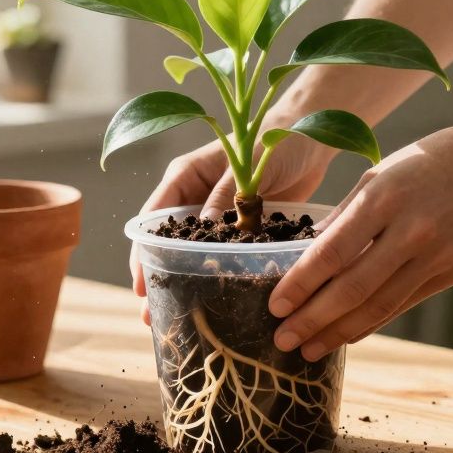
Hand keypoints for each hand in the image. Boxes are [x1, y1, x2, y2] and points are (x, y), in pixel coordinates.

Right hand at [131, 134, 334, 323]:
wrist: (312, 137)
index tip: (141, 283)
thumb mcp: (245, 166)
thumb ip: (226, 196)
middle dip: (158, 276)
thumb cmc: (276, 138)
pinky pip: (224, 254)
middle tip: (152, 314)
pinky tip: (218, 300)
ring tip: (177, 315)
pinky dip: (218, 275)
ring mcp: (217, 214)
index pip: (153, 218)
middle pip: (167, 242)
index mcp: (185, 177)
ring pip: (193, 253)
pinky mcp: (241, 226)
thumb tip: (205, 230)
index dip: (143, 252)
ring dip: (185, 281)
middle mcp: (195, 197)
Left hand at [268, 122, 452, 359]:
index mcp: (384, 198)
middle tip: (283, 339)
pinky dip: (372, 323)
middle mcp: (410, 231)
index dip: (301, 284)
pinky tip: (346, 335)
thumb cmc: (431, 160)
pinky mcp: (452, 272)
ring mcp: (435, 255)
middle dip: (313, 319)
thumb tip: (308, 252)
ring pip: (379, 305)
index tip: (276, 305)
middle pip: (352, 288)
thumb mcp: (381, 173)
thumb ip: (344, 213)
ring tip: (309, 349)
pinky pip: (403, 304)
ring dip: (338, 332)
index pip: (332, 252)